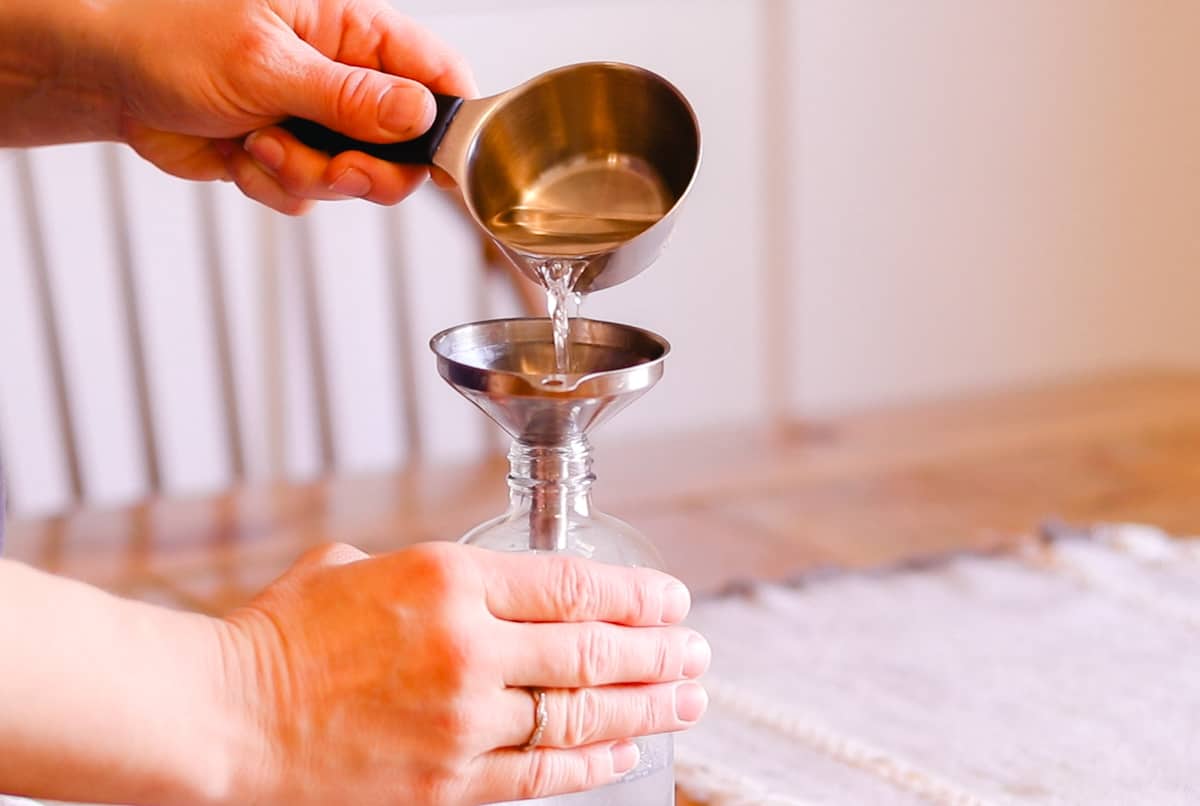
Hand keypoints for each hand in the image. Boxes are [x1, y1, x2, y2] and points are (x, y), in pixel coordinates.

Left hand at [100, 0, 475, 212]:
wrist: (110, 79)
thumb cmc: (171, 41)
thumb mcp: (267, 64)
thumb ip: (348, 96)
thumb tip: (420, 113)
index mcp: (351, 31)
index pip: (436, 73)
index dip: (453, 121)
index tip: (447, 165)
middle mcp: (345, 77)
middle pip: (407, 146)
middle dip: (367, 169)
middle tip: (334, 166)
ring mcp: (319, 120)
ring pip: (357, 179)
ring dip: (308, 176)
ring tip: (260, 144)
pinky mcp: (292, 157)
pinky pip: (312, 196)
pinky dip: (275, 187)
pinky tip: (241, 152)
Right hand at [218, 542, 710, 805]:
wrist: (226, 716)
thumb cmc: (282, 634)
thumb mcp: (357, 567)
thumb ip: (426, 572)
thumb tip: (470, 587)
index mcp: (449, 579)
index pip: (574, 584)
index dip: (637, 594)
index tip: (671, 600)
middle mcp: (469, 646)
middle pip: (592, 649)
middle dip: (657, 652)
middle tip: (697, 652)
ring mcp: (463, 720)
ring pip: (580, 713)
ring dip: (644, 706)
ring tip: (687, 700)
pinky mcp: (450, 782)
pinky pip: (542, 774)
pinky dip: (593, 762)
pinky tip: (626, 751)